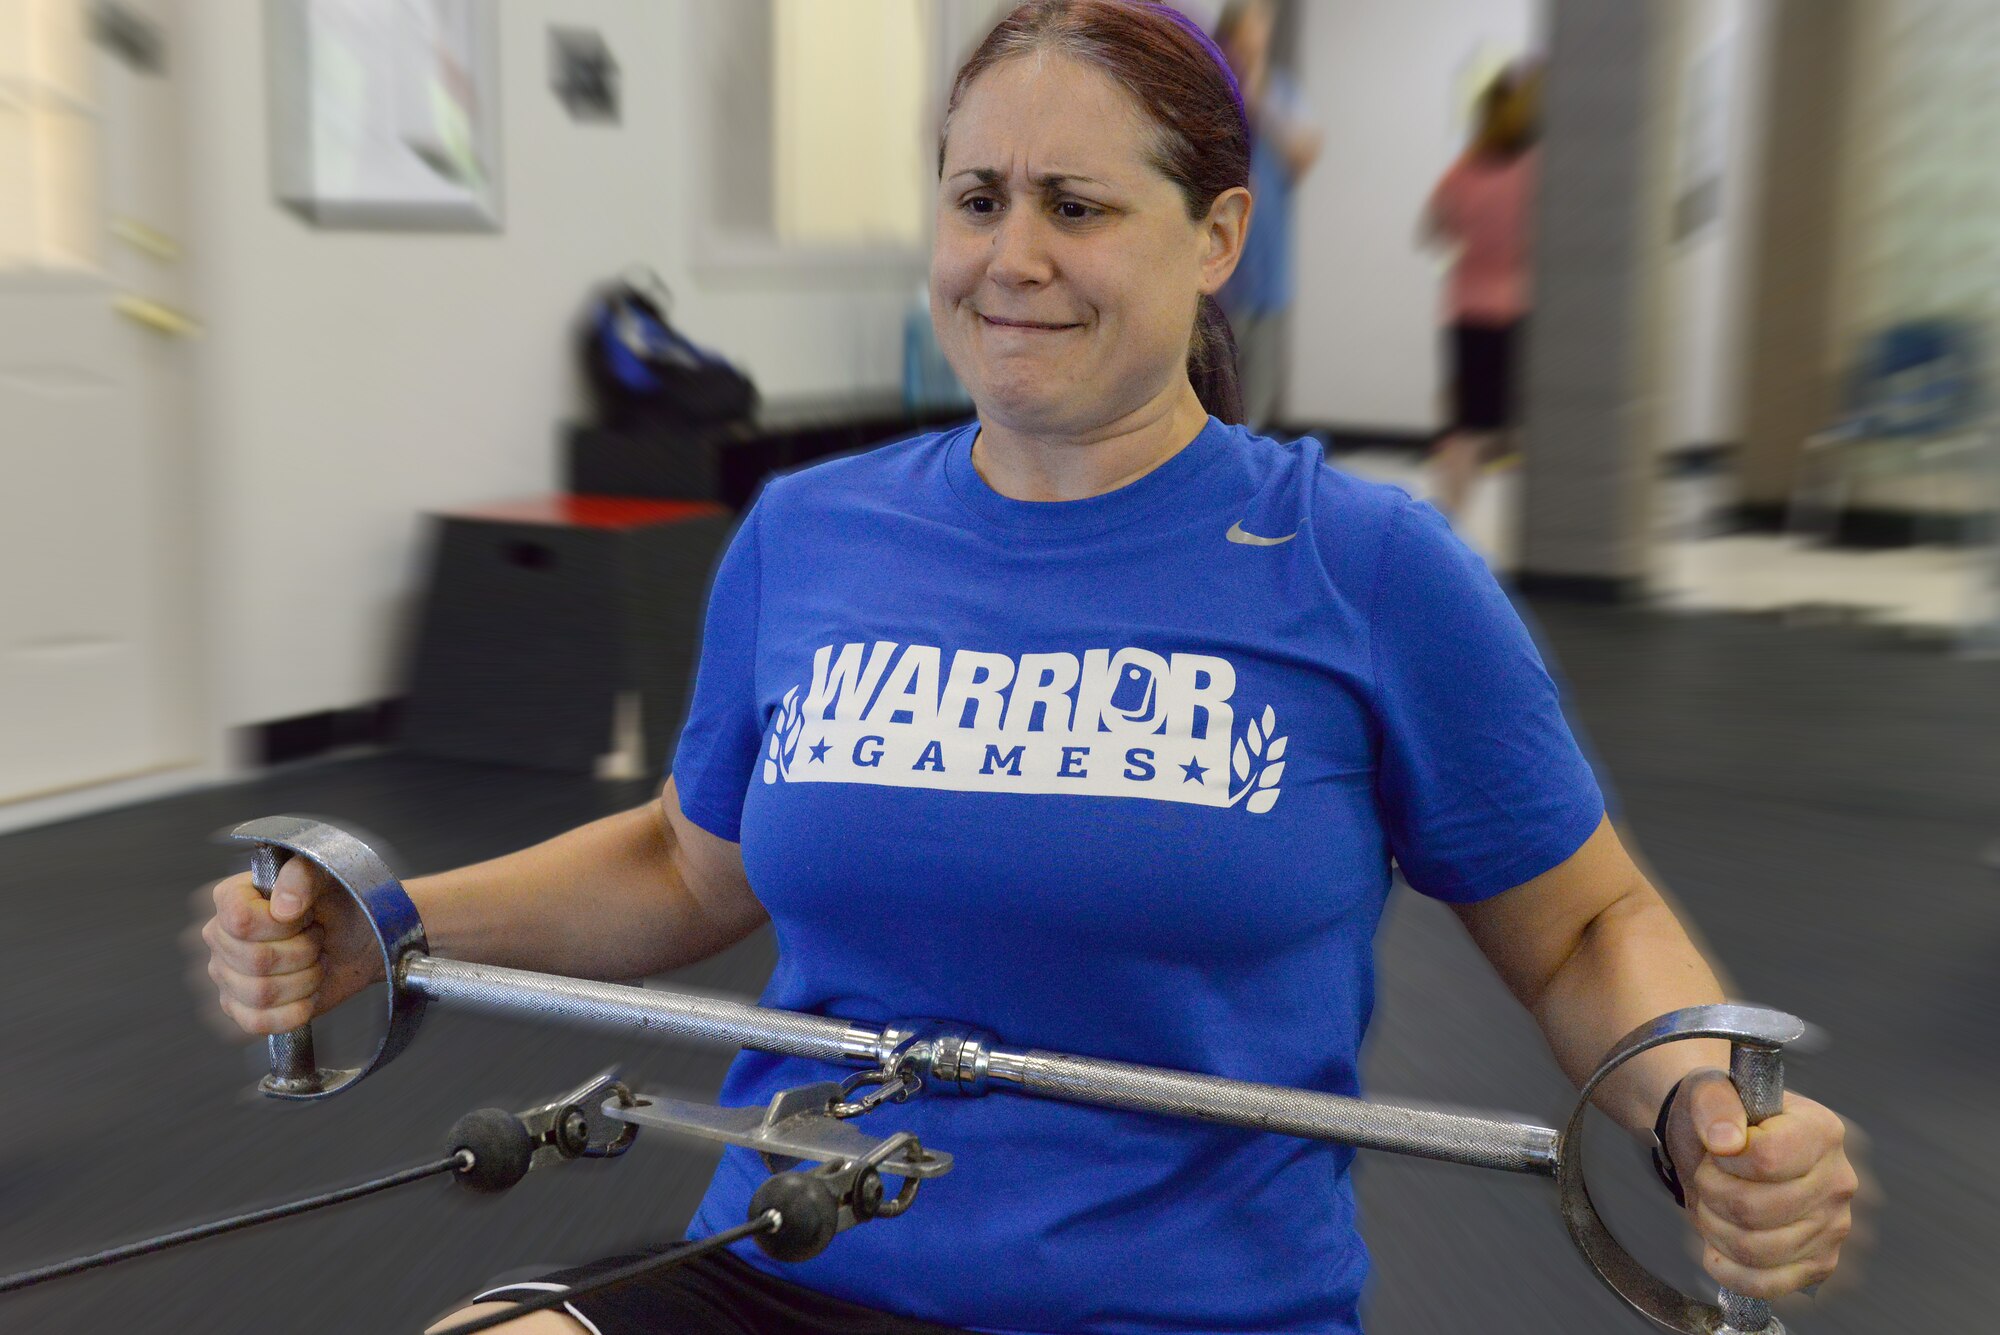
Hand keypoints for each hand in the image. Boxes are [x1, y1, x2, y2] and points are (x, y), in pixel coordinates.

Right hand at [190, 857, 383, 1036]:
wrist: (359, 941)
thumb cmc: (339, 903)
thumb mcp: (327, 875)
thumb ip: (302, 875)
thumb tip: (284, 908)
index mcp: (231, 898)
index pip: (240, 920)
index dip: (281, 925)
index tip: (305, 917)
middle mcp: (219, 937)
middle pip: (256, 961)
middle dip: (303, 952)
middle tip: (317, 939)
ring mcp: (225, 976)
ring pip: (261, 994)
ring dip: (305, 980)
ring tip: (315, 962)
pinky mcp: (240, 1009)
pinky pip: (258, 1022)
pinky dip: (294, 1011)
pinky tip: (308, 994)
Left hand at [1666, 1068, 1859, 1300]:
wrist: (1722, 1145)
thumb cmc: (1721, 1119)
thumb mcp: (1709, 1093)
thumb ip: (1716, 1104)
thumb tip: (1727, 1141)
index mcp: (1822, 1132)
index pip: (1768, 1159)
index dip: (1725, 1159)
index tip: (1717, 1148)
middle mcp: (1838, 1181)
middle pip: (1754, 1209)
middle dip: (1711, 1192)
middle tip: (1707, 1177)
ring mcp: (1833, 1227)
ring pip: (1756, 1249)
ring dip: (1715, 1227)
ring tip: (1713, 1203)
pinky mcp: (1819, 1264)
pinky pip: (1767, 1284)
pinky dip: (1729, 1270)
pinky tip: (1716, 1247)